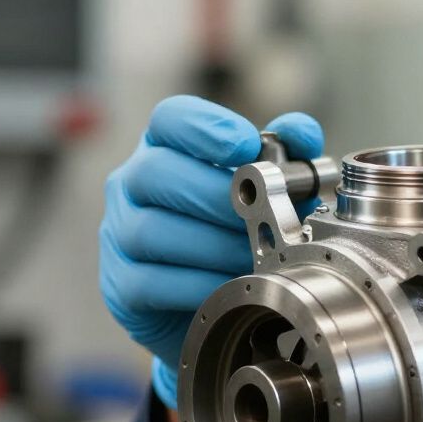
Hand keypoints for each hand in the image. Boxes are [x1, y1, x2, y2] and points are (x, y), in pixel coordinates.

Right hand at [100, 95, 323, 409]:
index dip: (207, 127)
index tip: (246, 146)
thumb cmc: (238, 233)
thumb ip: (288, 154)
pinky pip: (151, 282)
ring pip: (150, 230)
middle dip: (215, 195)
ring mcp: (120, 233)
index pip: (170, 118)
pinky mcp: (121, 284)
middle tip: (259, 214)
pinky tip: (230, 283)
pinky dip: (198, 284)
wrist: (218, 302)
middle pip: (155, 172)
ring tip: (254, 253)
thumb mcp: (270, 189)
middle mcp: (133, 184)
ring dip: (213, 244)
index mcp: (167, 148)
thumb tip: (302, 134)